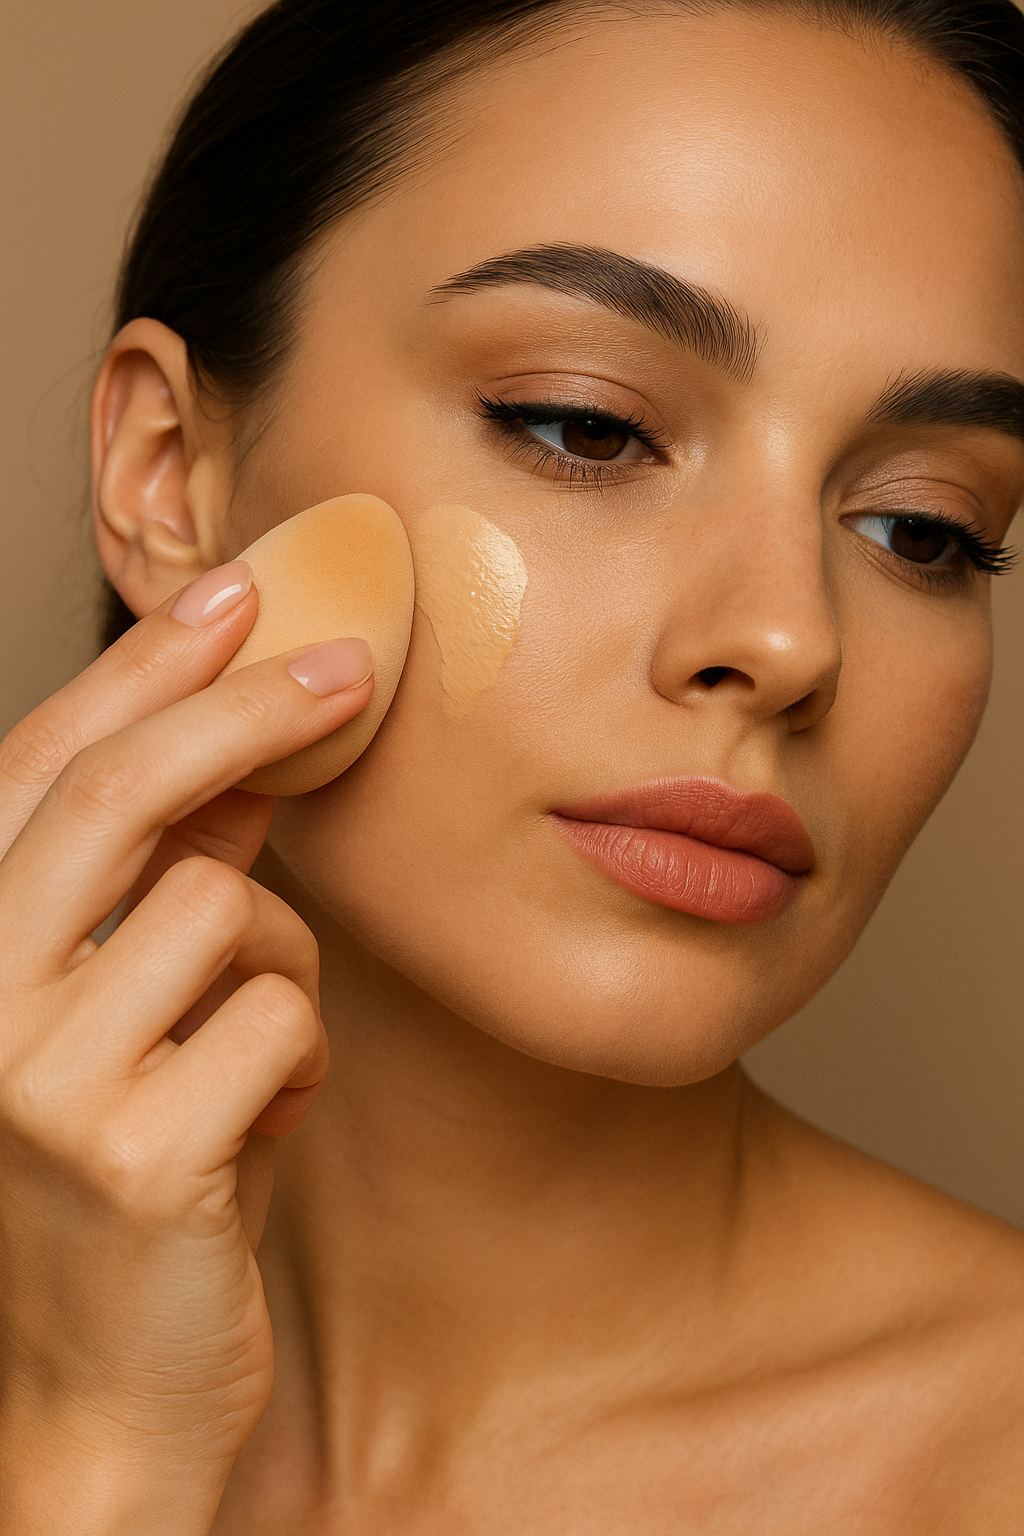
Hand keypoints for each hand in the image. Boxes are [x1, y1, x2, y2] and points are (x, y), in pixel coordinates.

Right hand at [0, 564, 373, 1533]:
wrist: (102, 1399)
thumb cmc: (129, 1182)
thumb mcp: (128, 1019)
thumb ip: (161, 890)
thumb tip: (242, 760)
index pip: (40, 766)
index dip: (144, 668)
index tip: (239, 593)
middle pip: (122, 796)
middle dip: (247, 712)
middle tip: (350, 669)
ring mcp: (38, 1080)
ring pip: (231, 910)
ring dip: (278, 969)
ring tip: (249, 1058)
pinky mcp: (133, 1152)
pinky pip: (283, 1017)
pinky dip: (299, 1061)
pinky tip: (256, 1128)